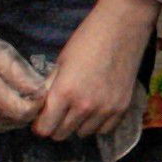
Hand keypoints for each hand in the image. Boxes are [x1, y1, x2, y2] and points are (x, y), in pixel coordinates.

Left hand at [32, 0, 156, 141]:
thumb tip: (39, 107)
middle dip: (56, 125)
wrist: (122, 27)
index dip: (40, 125)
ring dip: (77, 124)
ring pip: (82, 134)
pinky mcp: (122, 108)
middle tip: (60, 111)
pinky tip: (96, 108)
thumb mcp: (61, 62)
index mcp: (65, 92)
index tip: (42, 117)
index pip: (45, 129)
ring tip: (80, 107)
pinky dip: (97, 123)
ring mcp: (106, 109)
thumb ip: (50, 88)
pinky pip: (104, 129)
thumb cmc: (87, 39)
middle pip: (61, 134)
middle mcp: (85, 106)